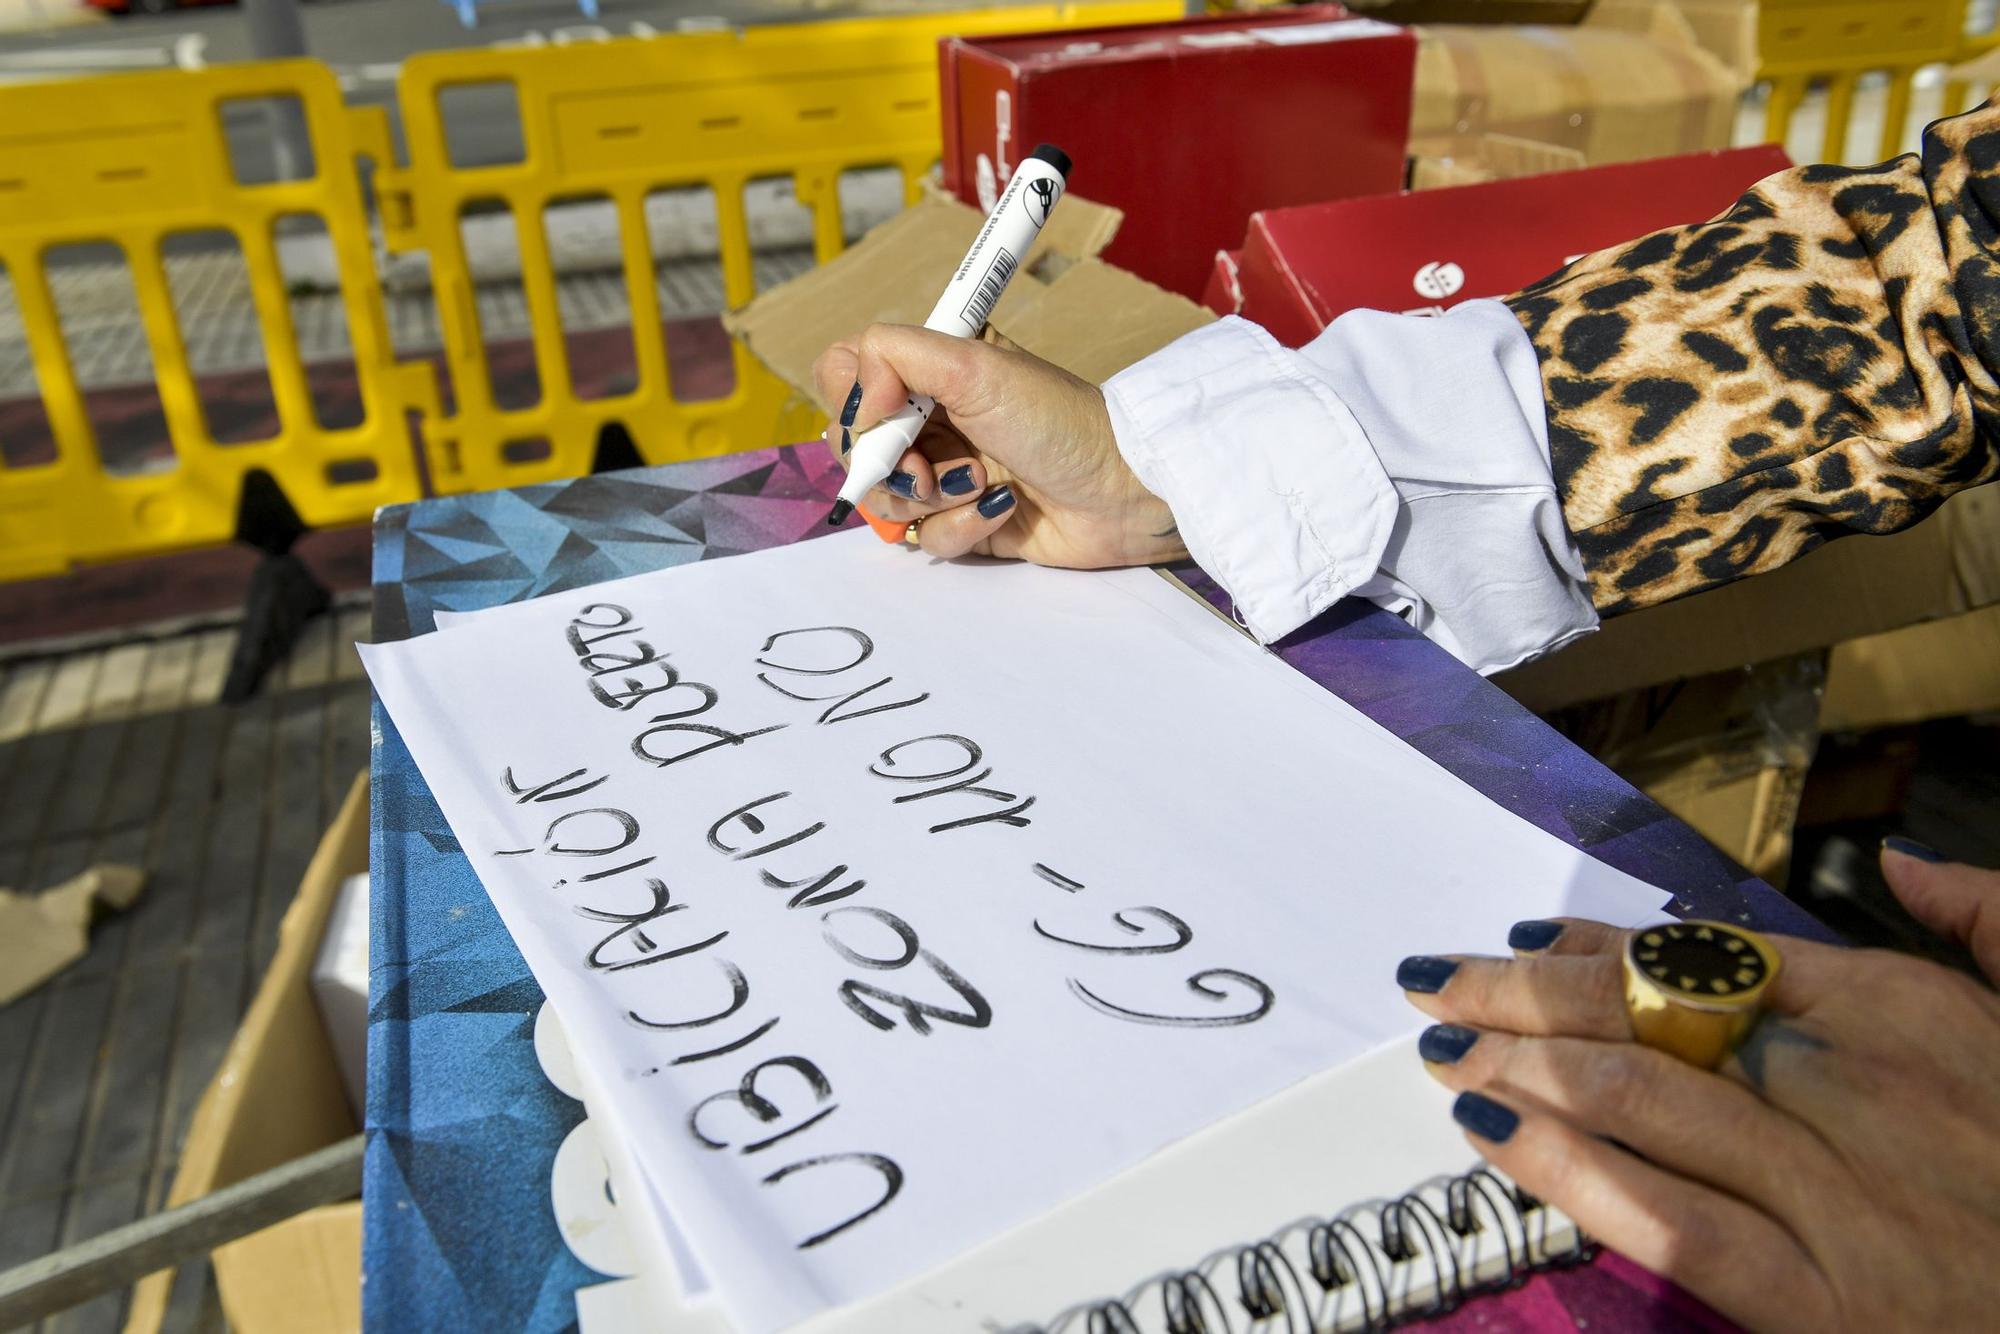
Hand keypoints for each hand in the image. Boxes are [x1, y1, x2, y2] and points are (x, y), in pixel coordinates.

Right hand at [811, 324, 1185, 566]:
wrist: (1121, 491)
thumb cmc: (1059, 420)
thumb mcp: (975, 365)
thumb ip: (896, 357)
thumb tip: (856, 404)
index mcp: (927, 369)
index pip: (843, 372)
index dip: (851, 400)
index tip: (887, 415)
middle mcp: (928, 417)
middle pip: (853, 446)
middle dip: (888, 463)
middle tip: (929, 466)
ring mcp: (943, 472)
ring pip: (885, 499)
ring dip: (930, 499)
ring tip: (979, 484)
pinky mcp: (963, 522)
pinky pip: (926, 537)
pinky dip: (961, 528)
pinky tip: (1002, 511)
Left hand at [1396, 843, 1999, 1331]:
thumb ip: (1990, 923)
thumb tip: (1907, 855)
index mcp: (1901, 1013)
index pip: (1707, 958)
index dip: (1593, 947)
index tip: (1516, 942)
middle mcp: (1855, 1088)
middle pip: (1647, 1016)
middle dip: (1519, 994)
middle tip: (1433, 980)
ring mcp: (1834, 1195)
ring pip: (1636, 1099)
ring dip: (1516, 1065)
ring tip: (1439, 1047)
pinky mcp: (1821, 1303)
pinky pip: (1664, 1218)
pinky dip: (1562, 1168)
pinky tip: (1489, 1135)